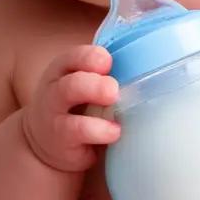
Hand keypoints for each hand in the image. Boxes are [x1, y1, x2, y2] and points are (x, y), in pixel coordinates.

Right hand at [21, 44, 121, 171]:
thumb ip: (109, 76)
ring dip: (95, 98)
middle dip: (95, 83)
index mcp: (65, 69)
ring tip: (115, 105)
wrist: (50, 142)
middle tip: (114, 90)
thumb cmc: (79, 107)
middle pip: (71, 81)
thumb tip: (150, 67)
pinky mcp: (61, 139)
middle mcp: (56, 89)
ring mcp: (55, 115)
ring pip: (69, 100)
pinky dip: (100, 130)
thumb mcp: (88, 86)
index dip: (92, 57)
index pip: (75, 57)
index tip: (109, 62)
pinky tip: (115, 132)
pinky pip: (78, 131)